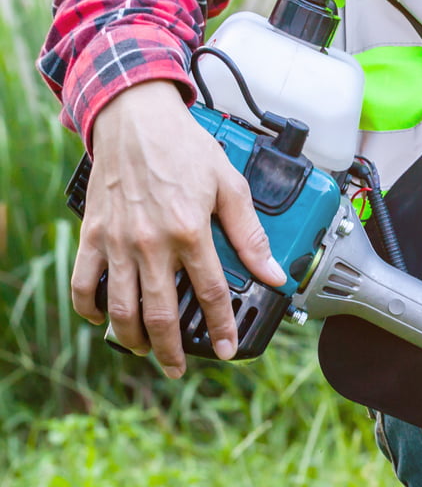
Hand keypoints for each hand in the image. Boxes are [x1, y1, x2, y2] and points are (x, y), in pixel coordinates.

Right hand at [71, 80, 285, 375]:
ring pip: (120, 306)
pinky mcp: (92, 233)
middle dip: (170, 350)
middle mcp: (151, 242)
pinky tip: (100, 319)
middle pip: (160, 313)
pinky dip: (88, 306)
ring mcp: (117, 240)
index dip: (221, 327)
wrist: (134, 117)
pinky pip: (83, 281)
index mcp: (191, 232)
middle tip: (178, 369)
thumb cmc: (185, 147)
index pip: (211, 294)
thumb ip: (250, 234)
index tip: (225, 348)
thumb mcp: (230, 185)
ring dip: (132, 337)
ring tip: (145, 351)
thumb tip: (273, 272)